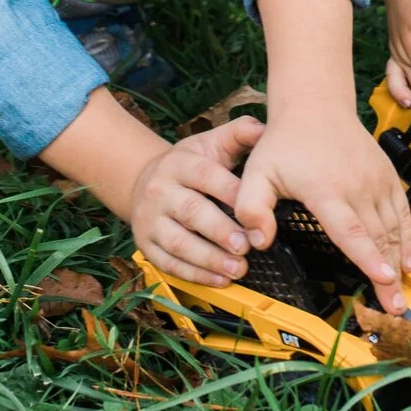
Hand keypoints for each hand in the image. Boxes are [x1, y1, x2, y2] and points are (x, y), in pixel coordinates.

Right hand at [128, 115, 262, 287]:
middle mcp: (160, 191)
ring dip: (210, 258)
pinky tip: (220, 280)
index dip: (231, 192)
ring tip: (238, 268)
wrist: (144, 182)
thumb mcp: (211, 143)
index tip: (255, 209)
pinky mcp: (146, 245)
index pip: (205, 176)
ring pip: (178, 242)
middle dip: (220, 231)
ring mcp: (150, 220)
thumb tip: (265, 130)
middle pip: (192, 212)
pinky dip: (195, 275)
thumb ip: (239, 134)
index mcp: (179, 164)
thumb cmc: (190, 165)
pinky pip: (169, 263)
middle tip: (247, 245)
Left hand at [234, 111, 410, 313]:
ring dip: (400, 262)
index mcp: (326, 190)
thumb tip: (257, 243)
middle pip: (378, 238)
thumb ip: (252, 209)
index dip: (368, 258)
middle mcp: (357, 186)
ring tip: (403, 293)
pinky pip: (402, 211)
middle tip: (396, 309)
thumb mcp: (256, 172)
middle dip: (389, 276)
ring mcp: (376, 180)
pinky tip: (407, 261)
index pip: (351, 230)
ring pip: (393, 228)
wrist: (315, 104)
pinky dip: (408, 237)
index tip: (385, 279)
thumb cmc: (284, 142)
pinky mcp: (387, 175)